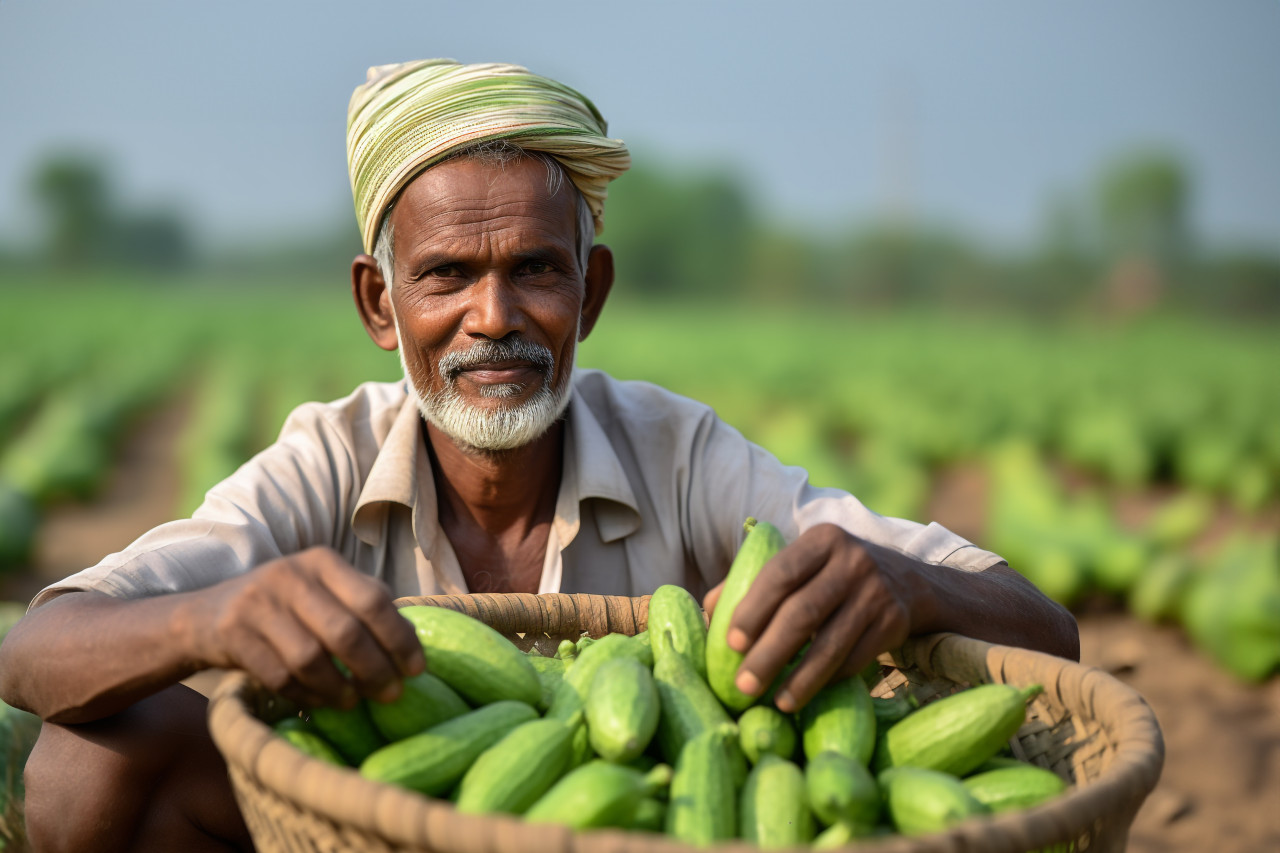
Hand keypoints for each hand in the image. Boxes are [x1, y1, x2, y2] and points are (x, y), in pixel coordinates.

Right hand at [184, 546, 424, 708]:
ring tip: (354, 701)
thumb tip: (412, 644)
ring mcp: (257, 604)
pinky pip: (280, 676)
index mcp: (322, 562)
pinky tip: (320, 701)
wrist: (205, 616)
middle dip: (375, 670)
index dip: (400, 638)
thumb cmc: (283, 607)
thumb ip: (361, 605)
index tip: (417, 669)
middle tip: (392, 694)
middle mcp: (290, 576)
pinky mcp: (232, 634)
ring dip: (339, 688)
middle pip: (345, 632)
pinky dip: (307, 695)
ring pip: (311, 659)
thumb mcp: (320, 590)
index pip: (373, 599)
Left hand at [703, 524, 917, 712]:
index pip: (780, 573)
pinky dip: (826, 680)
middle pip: (802, 612)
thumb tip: (708, 610)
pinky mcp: (895, 621)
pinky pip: (854, 659)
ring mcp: (877, 591)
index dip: (752, 609)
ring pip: (831, 643)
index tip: (730, 643)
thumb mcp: (802, 563)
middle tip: (743, 685)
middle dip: (769, 652)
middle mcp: (852, 560)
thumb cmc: (832, 574)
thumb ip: (755, 582)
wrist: (907, 581)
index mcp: (821, 539)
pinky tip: (805, 694)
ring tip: (775, 702)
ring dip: (800, 679)